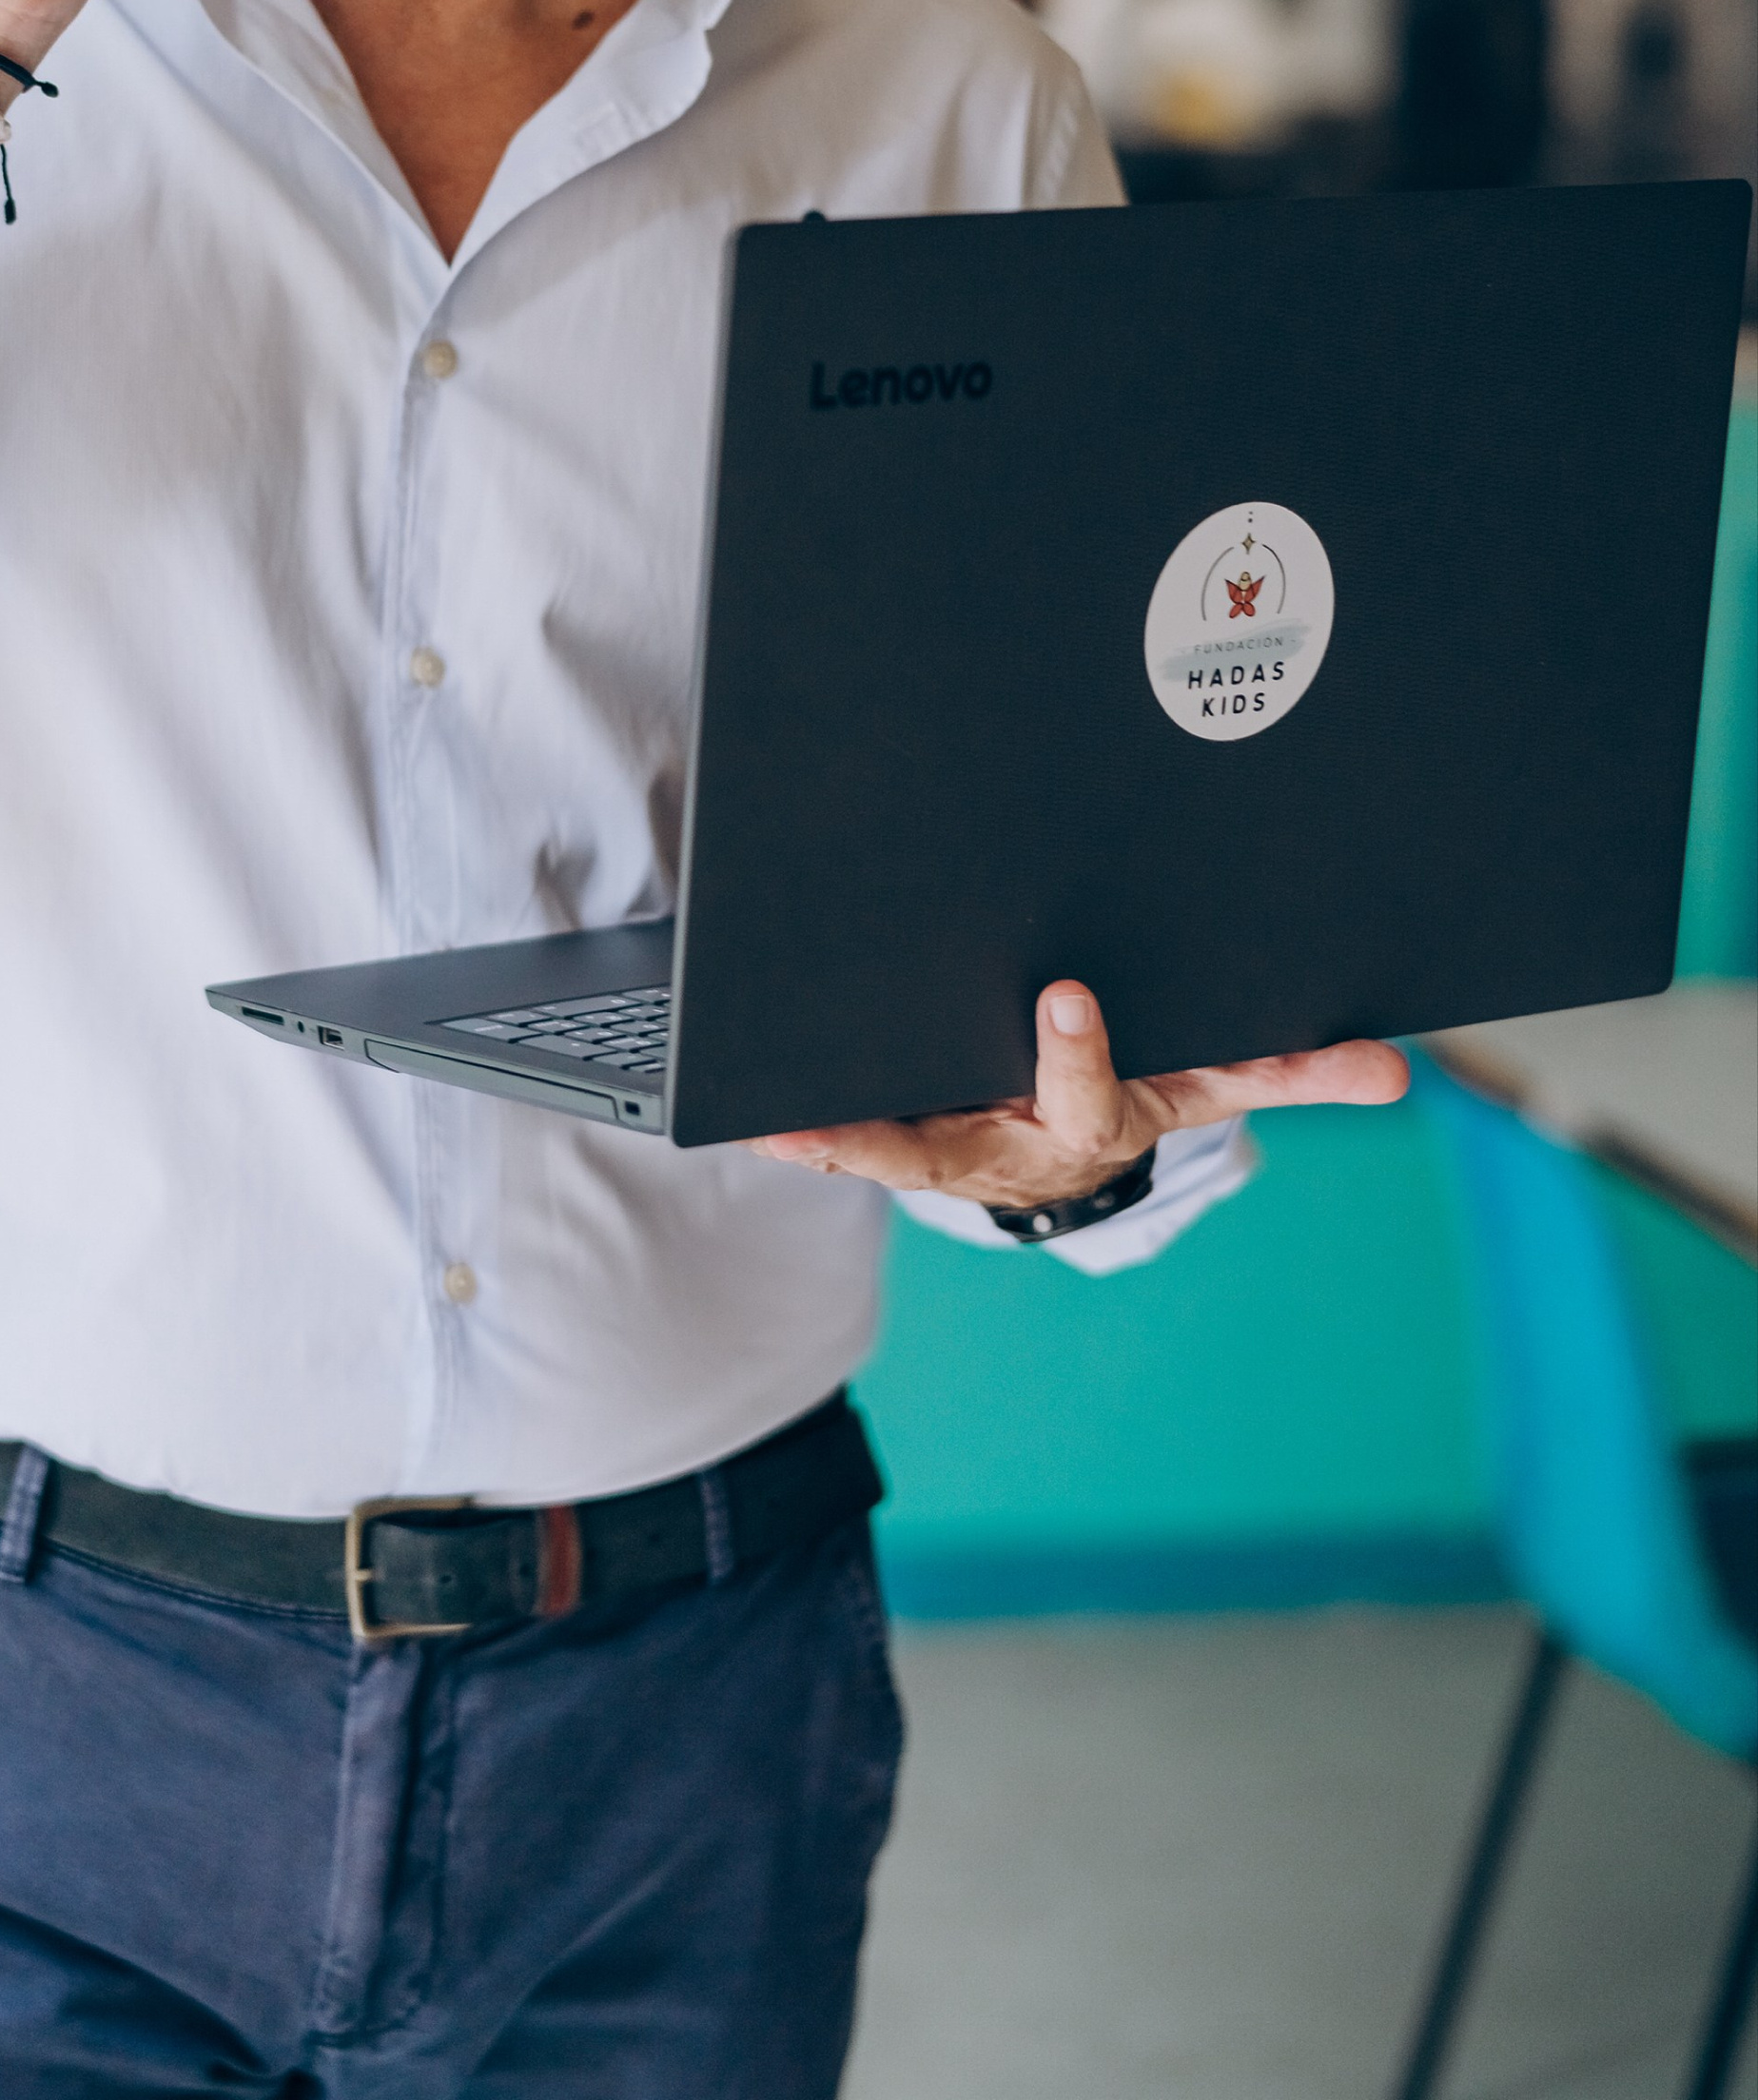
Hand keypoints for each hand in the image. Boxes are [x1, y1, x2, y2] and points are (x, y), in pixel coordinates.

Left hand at [749, 981, 1407, 1207]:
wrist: (1066, 1136)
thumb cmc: (1141, 1083)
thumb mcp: (1214, 1079)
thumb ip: (1300, 1070)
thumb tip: (1398, 1073)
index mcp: (1098, 1119)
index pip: (1092, 1091)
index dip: (1078, 1053)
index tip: (1063, 994)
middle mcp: (1016, 1142)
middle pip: (966, 1131)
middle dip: (887, 1117)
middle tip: (873, 1082)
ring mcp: (952, 1146)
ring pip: (891, 1149)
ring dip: (837, 1142)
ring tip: (783, 1123)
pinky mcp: (897, 1140)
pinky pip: (844, 1142)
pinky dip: (800, 1134)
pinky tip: (746, 1116)